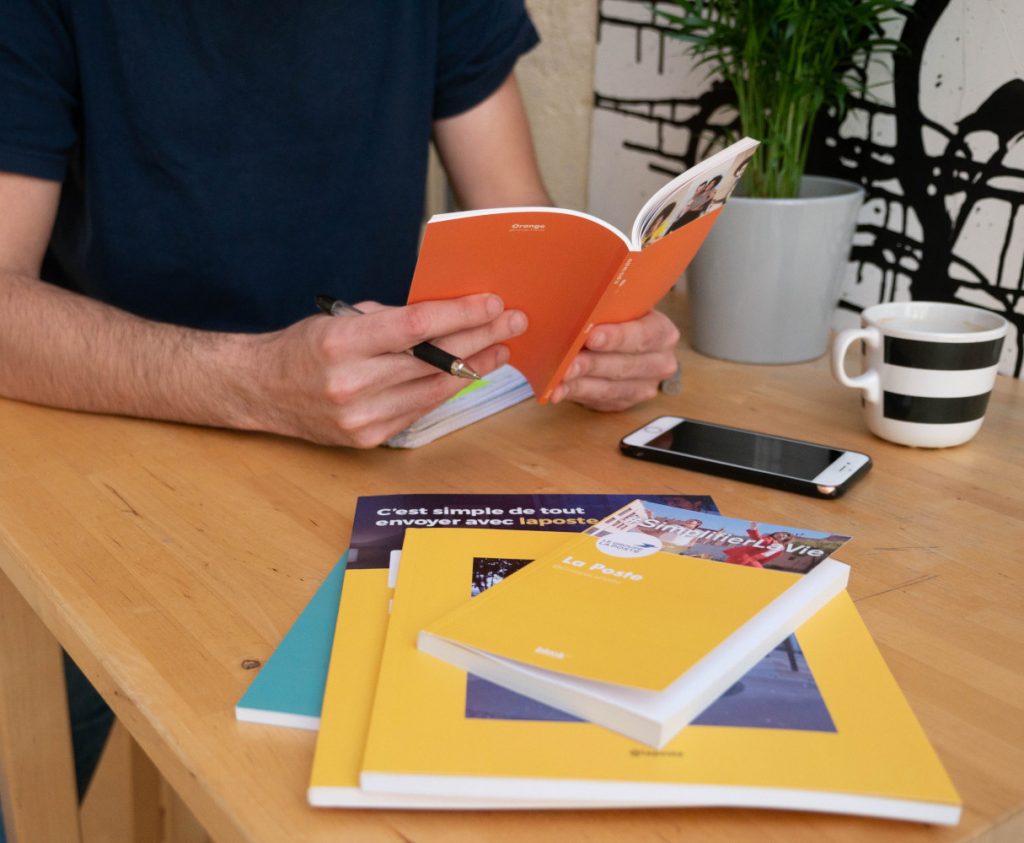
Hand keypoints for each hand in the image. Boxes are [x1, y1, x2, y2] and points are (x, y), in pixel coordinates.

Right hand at [245, 294, 526, 447]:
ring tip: (499, 348)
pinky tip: (466, 373)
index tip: (492, 303)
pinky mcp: (368, 438)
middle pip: (432, 359)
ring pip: (433, 388)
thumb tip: (447, 315)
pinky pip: (419, 409)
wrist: (261, 392)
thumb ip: (390, 320)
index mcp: (341, 343)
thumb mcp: (340, 319)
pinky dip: (445, 389)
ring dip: (473, 366)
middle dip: (480, 337)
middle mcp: (352, 383)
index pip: (415, 326)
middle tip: (513, 322)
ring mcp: (361, 416)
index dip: (460, 315)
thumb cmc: (302, 348)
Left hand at [549, 310, 678, 411]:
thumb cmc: (616, 318)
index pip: (643, 335)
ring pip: (611, 388)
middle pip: (625, 365)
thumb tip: (568, 308)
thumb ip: (604, 308)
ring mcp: (643, 386)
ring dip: (580, 383)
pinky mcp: (624, 401)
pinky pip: (598, 400)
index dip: (617, 337)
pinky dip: (575, 393)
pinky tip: (558, 391)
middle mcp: (659, 362)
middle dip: (592, 364)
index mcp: (662, 332)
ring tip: (559, 378)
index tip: (592, 337)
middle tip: (568, 362)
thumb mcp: (617, 306)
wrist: (621, 340)